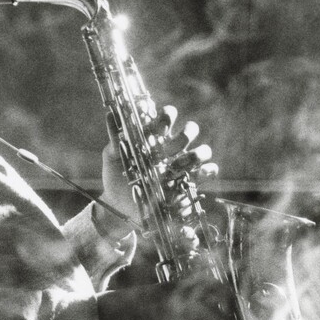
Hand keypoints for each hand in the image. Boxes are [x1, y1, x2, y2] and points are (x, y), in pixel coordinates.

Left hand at [96, 105, 217, 238]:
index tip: (158, 128)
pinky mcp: (189, 182)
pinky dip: (207, 171)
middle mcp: (172, 148)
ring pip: (203, 150)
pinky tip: (195, 176)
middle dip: (184, 136)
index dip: (167, 116)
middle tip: (168, 151)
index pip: (167, 117)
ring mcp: (183, 165)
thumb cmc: (116, 176)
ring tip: (176, 167)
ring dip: (195, 155)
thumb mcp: (112, 156)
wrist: (120, 205)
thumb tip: (110, 115)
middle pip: (191, 130)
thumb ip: (114, 137)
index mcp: (155, 136)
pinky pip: (209, 171)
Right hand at [96, 276, 237, 319]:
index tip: (232, 302)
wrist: (97, 317)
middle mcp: (174, 304)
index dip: (224, 294)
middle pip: (213, 310)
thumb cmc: (119, 306)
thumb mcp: (146, 293)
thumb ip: (167, 293)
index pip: (208, 285)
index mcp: (171, 288)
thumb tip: (186, 293)